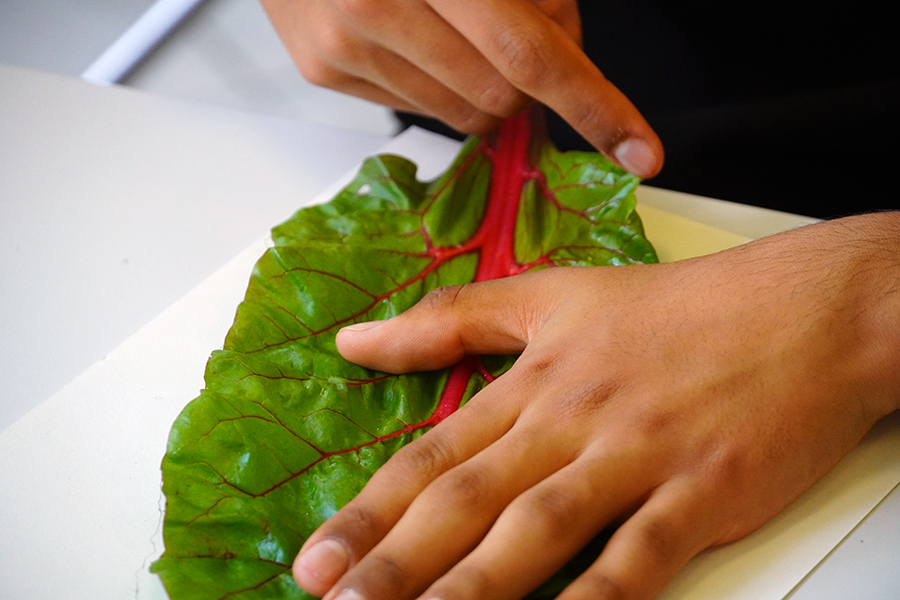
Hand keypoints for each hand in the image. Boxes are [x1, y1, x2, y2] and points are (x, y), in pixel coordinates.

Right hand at [260, 0, 662, 177]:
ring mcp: (344, 43)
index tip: (641, 150)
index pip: (531, 54)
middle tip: (513, 34)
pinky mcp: (325, 69)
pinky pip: (419, 112)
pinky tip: (417, 38)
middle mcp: (377, 3)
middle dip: (529, 82)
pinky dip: (439, 85)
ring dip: (485, 87)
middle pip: (501, 96)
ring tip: (457, 30)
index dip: (593, 105)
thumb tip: (571, 58)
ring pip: (462, 115)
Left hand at [292, 212, 899, 599]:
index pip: (434, 455)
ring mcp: (636, 456)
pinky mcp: (702, 489)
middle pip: (468, 500)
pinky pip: (639, 556)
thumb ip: (452, 319)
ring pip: (539, 530)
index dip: (371, 511)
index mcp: (535, 382)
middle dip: (396, 562)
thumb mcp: (553, 294)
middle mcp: (572, 421)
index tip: (316, 558)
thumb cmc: (677, 306)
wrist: (799, 308)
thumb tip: (357, 340)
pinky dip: (597, 597)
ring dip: (472, 588)